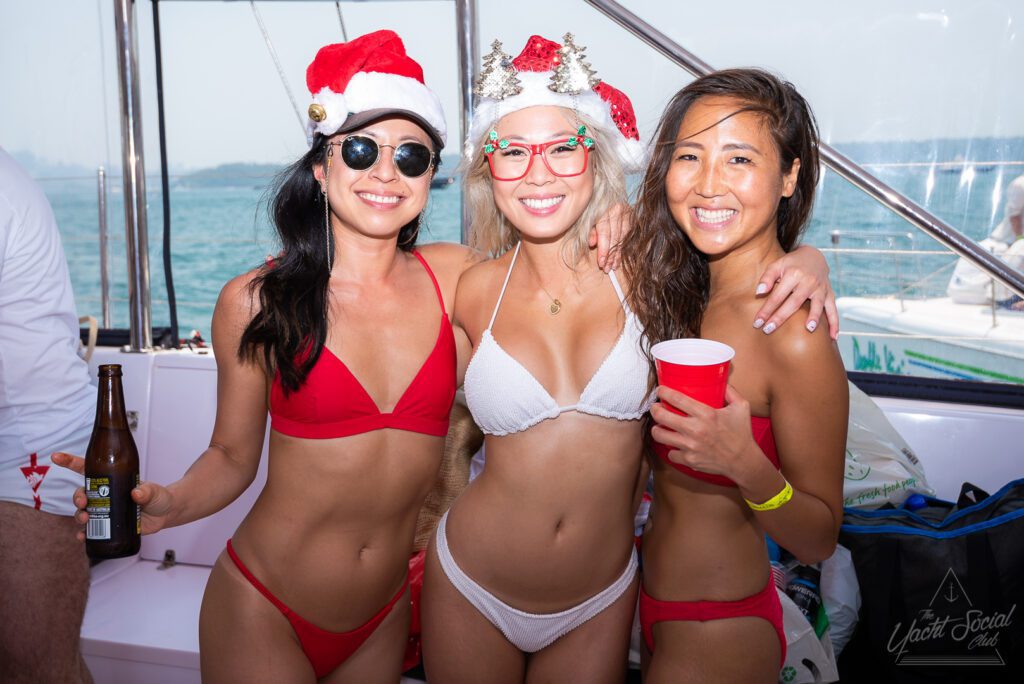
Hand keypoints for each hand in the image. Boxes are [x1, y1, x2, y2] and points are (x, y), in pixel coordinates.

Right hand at [52, 452, 174, 540]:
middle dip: (77, 497)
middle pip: (82, 493)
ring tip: (85, 520)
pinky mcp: (108, 524)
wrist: (166, 514)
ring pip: (83, 511)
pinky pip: (91, 529)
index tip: (56, 457)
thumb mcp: (155, 491)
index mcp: (112, 480)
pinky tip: (82, 536)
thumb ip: (147, 491)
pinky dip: (84, 533)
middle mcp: (105, 494)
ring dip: (79, 515)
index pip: (87, 469)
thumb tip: (137, 494)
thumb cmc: (158, 497)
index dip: (70, 462)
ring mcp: (105, 510)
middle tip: (83, 502)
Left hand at [588, 202, 630, 271]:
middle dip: (611, 255)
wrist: (602, 184)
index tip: (602, 263)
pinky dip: (624, 244)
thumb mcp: (584, 215)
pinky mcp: (630, 212)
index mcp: (603, 208)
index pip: (605, 234)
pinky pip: (628, 232)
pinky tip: (620, 254)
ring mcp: (625, 210)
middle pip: (615, 237)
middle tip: (608, 268)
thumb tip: (592, 244)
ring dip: (619, 252)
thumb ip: (589, 229)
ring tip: (614, 265)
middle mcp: (617, 209)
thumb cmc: (590, 201)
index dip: (604, 250)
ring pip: (623, 236)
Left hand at [649, 385, 756, 478]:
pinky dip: (671, 449)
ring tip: (659, 426)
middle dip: (654, 409)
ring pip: (660, 435)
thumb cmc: (742, 433)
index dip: (663, 392)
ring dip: (657, 429)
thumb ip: (730, 391)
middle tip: (656, 408)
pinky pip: (670, 453)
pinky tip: (675, 444)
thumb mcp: (741, 407)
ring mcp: (691, 446)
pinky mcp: (689, 460)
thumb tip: (721, 379)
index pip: (677, 399)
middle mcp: (696, 430)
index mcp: (707, 414)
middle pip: (662, 416)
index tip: (660, 390)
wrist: (743, 461)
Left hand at [754, 245, 838, 338]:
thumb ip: (767, 278)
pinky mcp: (830, 294)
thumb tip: (759, 292)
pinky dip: (834, 323)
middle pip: (794, 303)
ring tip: (808, 329)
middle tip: (768, 330)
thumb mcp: (777, 265)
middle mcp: (809, 282)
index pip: (778, 296)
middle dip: (780, 317)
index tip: (757, 322)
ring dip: (814, 317)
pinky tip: (833, 337)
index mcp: (794, 274)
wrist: (814, 257)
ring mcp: (821, 289)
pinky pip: (833, 310)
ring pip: (817, 305)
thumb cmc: (791, 264)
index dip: (767, 309)